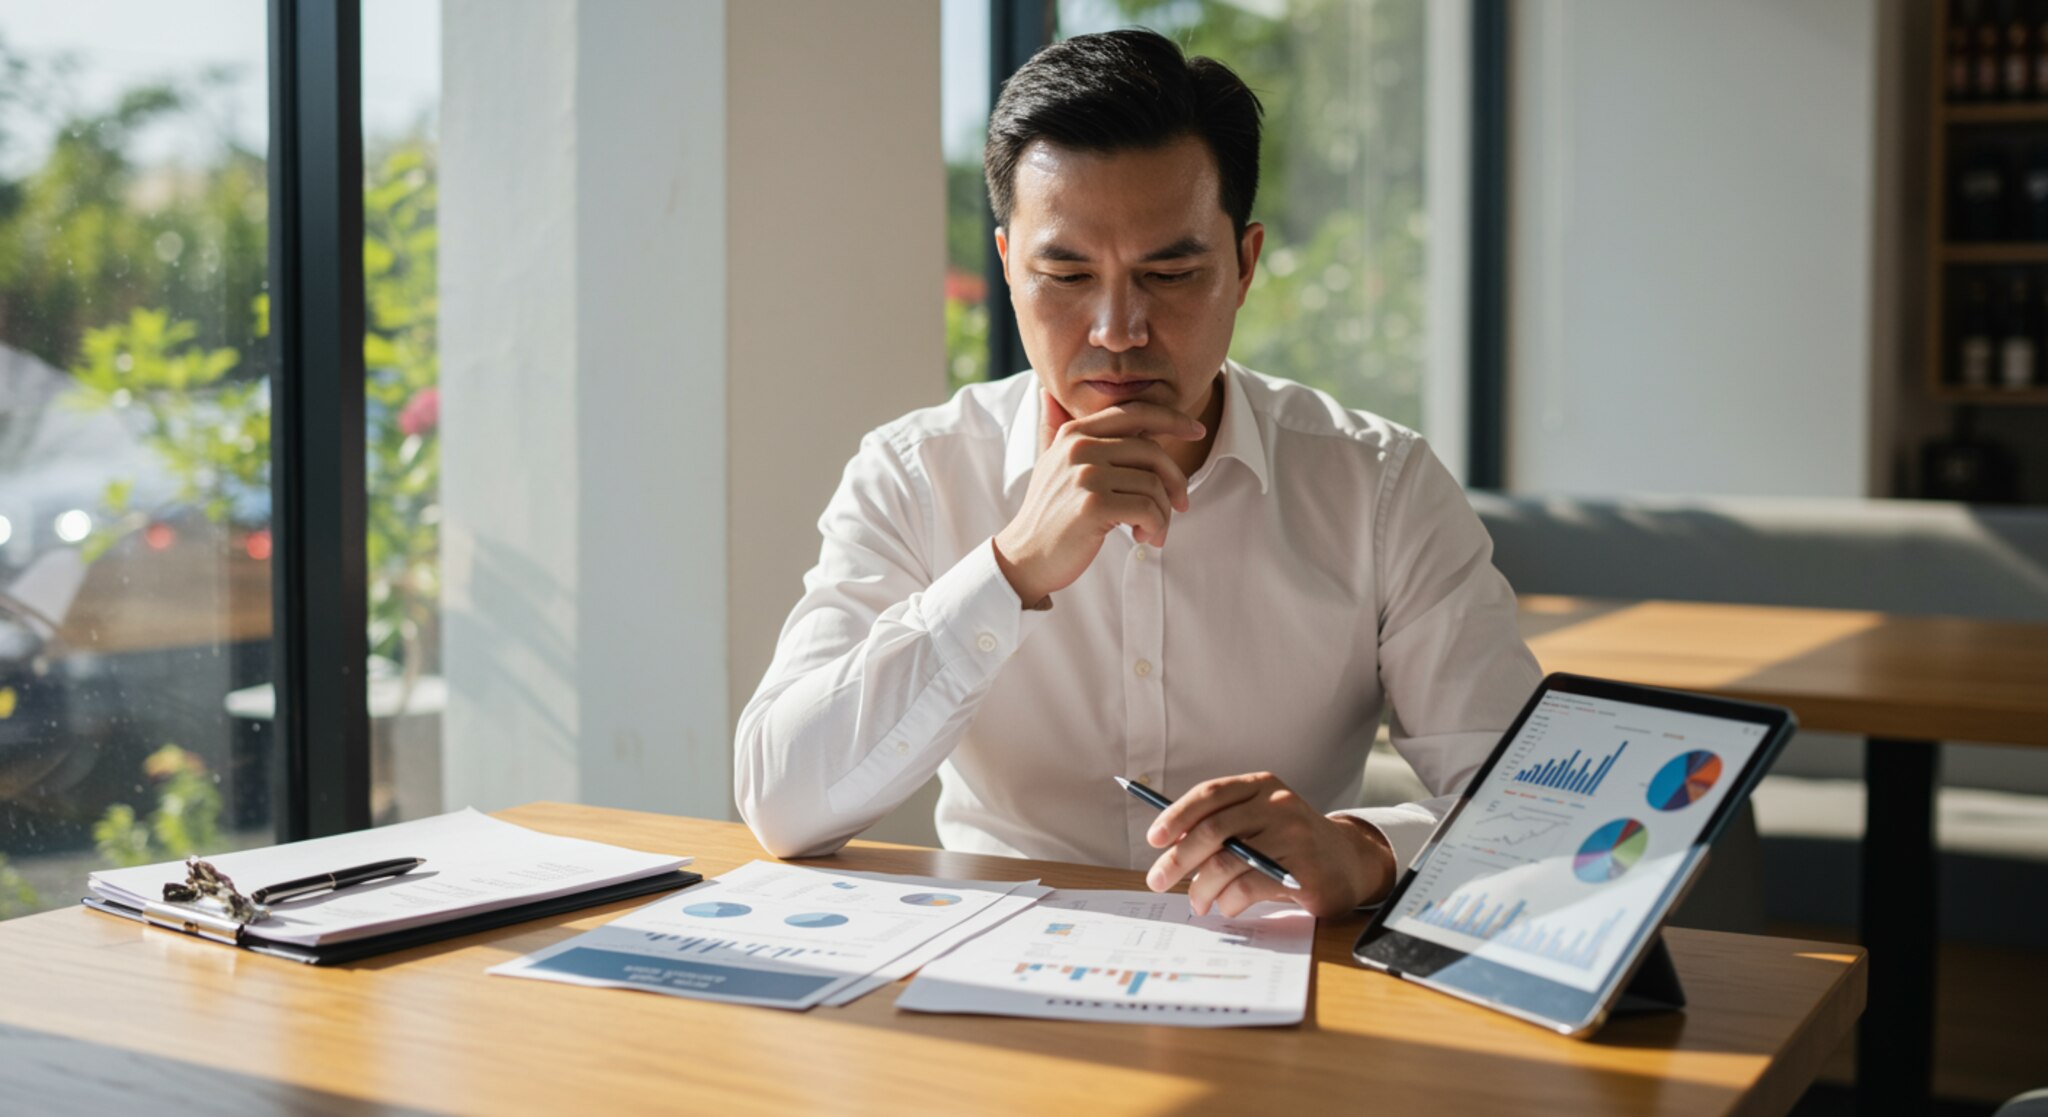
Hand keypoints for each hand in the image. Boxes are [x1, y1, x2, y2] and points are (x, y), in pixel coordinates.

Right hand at [993, 392, 1204, 605]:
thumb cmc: (1048, 512)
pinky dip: (1155, 527)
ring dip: (1163, 514)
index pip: (1135, 412)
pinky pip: (1148, 509)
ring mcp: (1085, 475)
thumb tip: (1046, 393)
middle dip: (1175, 482)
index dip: (1172, 418)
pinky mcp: (1093, 506)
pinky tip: (1143, 538)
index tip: (1197, 431)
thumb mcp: (1049, 463)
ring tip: (1152, 531)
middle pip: (1152, 451)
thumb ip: (1055, 427)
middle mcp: (1079, 447)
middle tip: (1179, 506)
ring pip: (1154, 485)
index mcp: (1075, 433)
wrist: (1027, 556)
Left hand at [1142, 772, 1396, 918]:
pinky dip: (1228, 901)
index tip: (1154, 838)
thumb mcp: (1260, 823)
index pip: (1211, 794)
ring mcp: (1293, 837)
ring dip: (1201, 887)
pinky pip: (1248, 887)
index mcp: (1262, 786)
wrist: (1350, 863)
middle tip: (1158, 879)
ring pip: (1227, 861)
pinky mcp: (1302, 871)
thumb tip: (1171, 845)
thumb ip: (1224, 827)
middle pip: (1214, 829)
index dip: (1177, 816)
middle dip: (1178, 858)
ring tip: (1196, 902)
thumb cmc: (1292, 845)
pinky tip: (1226, 906)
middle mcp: (1278, 805)